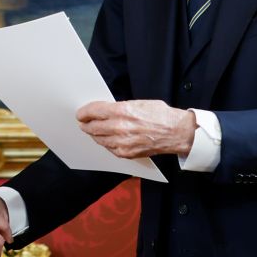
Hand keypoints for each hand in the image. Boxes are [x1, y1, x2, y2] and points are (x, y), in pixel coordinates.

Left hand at [77, 99, 195, 159]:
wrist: (176, 132)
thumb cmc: (161, 115)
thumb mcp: (139, 103)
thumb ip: (121, 107)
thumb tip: (107, 110)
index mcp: (122, 111)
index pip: (94, 111)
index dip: (84, 112)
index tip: (80, 114)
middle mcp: (120, 127)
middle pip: (93, 127)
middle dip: (86, 125)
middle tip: (82, 123)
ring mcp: (123, 142)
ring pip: (99, 139)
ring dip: (94, 135)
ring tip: (92, 131)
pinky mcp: (127, 153)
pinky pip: (110, 149)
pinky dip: (105, 144)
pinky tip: (105, 140)